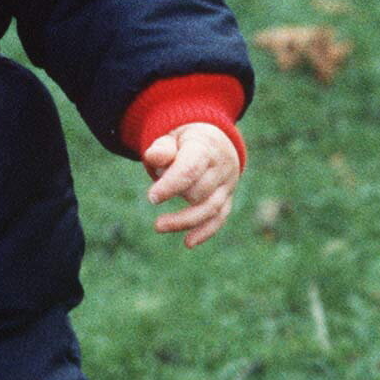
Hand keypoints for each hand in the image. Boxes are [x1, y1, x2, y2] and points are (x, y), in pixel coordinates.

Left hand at [143, 123, 240, 247]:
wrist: (214, 141)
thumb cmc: (185, 141)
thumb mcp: (172, 137)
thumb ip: (162, 148)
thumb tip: (154, 157)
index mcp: (206, 147)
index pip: (191, 169)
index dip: (171, 185)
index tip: (152, 198)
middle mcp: (221, 168)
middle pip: (199, 190)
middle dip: (175, 194)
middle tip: (156, 192)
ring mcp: (227, 185)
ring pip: (210, 208)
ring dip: (184, 221)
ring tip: (158, 226)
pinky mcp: (227, 199)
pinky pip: (219, 219)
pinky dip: (204, 232)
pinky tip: (188, 242)